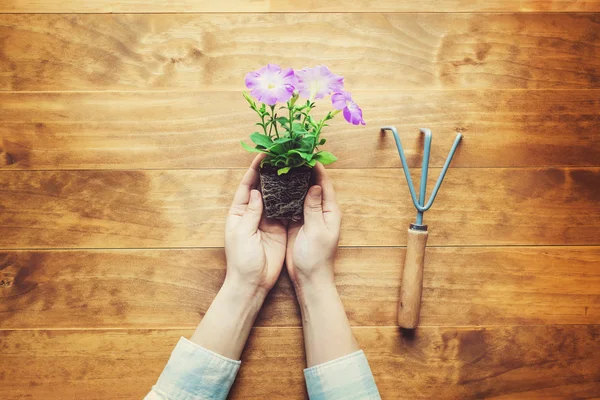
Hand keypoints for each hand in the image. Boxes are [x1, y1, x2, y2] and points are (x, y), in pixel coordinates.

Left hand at [225, 155, 286, 293]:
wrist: (253, 282)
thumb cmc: (242, 260)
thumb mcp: (242, 234)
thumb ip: (251, 213)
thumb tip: (256, 192)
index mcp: (239, 212)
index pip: (246, 186)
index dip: (254, 170)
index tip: (263, 155)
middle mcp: (253, 213)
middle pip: (262, 188)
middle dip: (271, 173)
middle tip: (282, 157)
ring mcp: (267, 220)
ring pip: (276, 197)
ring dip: (283, 184)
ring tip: (294, 167)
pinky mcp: (280, 229)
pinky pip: (286, 210)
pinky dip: (292, 199)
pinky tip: (301, 187)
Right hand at [286, 163, 341, 289]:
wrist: (308, 278)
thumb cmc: (316, 257)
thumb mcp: (317, 231)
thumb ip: (314, 208)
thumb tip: (314, 186)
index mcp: (329, 211)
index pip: (324, 184)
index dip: (316, 169)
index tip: (306, 155)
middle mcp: (319, 211)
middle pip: (312, 185)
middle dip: (302, 171)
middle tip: (290, 156)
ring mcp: (307, 216)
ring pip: (300, 193)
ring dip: (292, 181)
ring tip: (281, 166)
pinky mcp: (295, 223)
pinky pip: (290, 204)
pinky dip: (284, 194)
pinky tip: (274, 185)